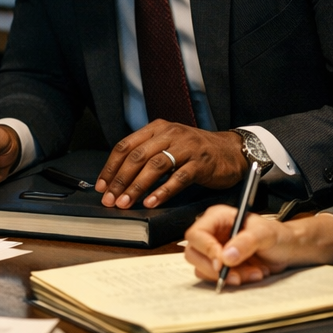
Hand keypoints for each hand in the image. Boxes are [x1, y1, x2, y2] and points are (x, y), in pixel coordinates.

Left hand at [97, 123, 247, 207]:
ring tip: (125, 203)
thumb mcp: (169, 145)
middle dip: (120, 180)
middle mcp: (170, 134)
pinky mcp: (201, 163)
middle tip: (110, 199)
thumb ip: (147, 155)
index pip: (126, 145)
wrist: (231, 151)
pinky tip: (151, 203)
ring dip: (137, 187)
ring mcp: (187, 147)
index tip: (101, 186)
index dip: (111, 167)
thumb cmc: (195, 151)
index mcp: (157, 128)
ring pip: (156, 166)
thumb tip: (118, 179)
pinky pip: (179, 178)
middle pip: (138, 156)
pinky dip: (163, 191)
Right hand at [183, 206, 332, 287]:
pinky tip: (252, 274)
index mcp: (217, 218)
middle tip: (235, 276)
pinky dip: (233, 280)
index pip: (196, 234)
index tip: (222, 263)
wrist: (290, 250)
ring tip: (253, 273)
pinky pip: (215, 278)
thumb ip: (246, 242)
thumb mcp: (265, 234)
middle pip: (193, 254)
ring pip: (203, 269)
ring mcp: (215, 251)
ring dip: (228, 276)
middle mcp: (212, 234)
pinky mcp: (221, 266)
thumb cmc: (278, 235)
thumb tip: (226, 257)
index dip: (206, 250)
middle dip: (214, 268)